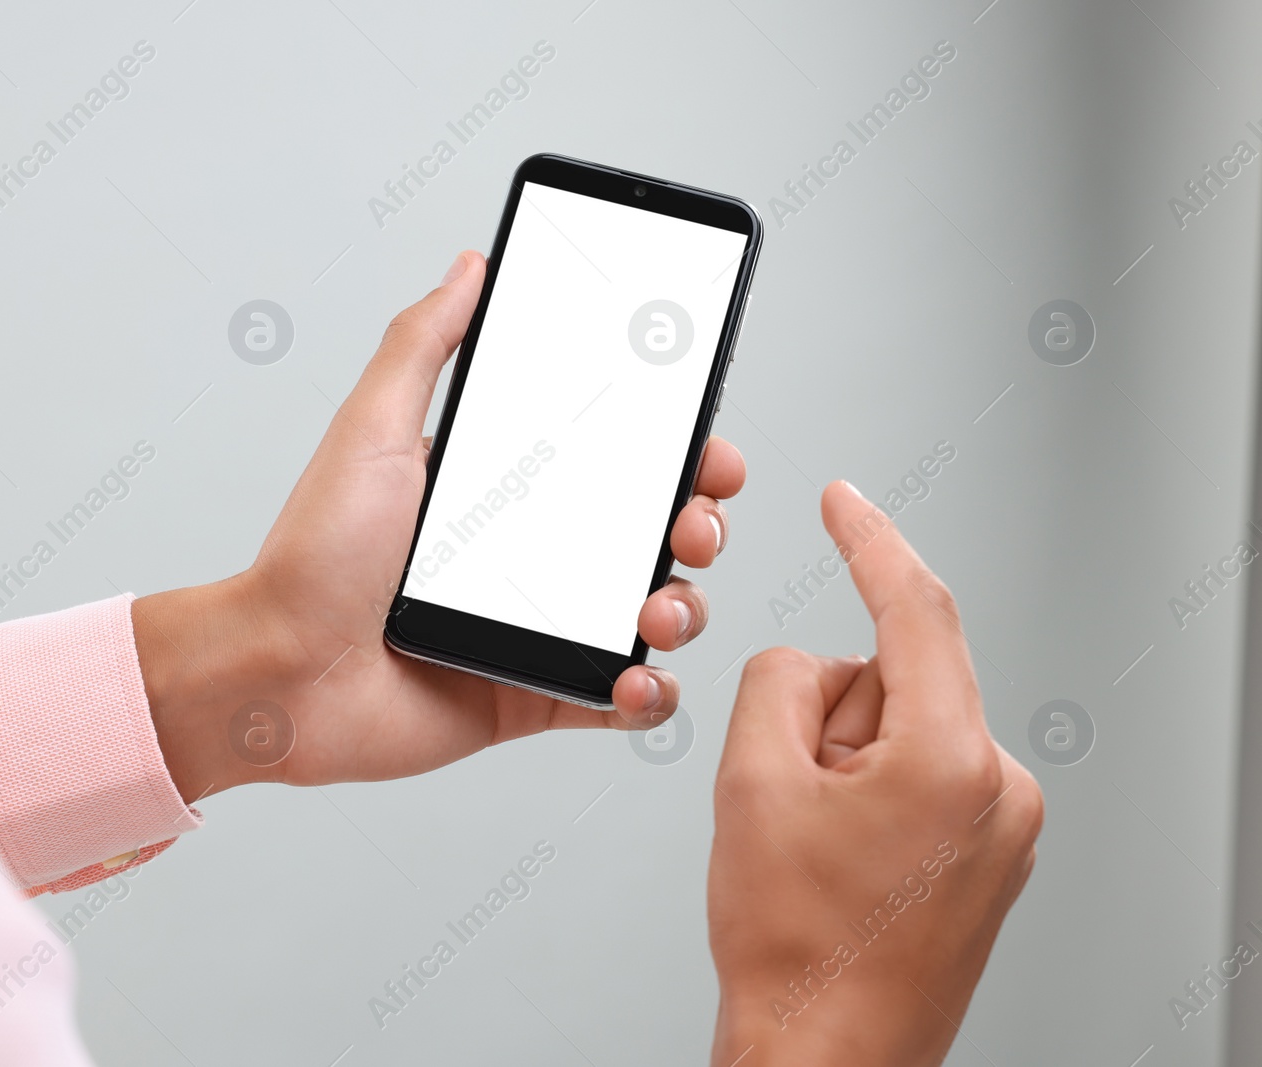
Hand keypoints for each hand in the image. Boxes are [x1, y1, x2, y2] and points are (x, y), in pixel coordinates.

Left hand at [134, 250, 746, 796]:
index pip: (617, 460)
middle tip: (692, 524)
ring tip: (661, 607)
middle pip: (655, 532)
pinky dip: (652, 693)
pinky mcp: (535, 695)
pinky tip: (640, 677)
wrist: (279, 673)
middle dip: (700, 523)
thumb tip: (472, 265)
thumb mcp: (372, 429)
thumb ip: (423, 343)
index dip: (678, 450)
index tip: (706, 445)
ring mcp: (539, 627)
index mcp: (504, 489)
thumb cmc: (312, 555)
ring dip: (687, 606)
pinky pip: (622, 699)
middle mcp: (532, 556)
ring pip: (657, 612)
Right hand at [707, 480, 1042, 1065]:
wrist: (825, 1054)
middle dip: (826, 718)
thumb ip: (778, 680)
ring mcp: (1003, 825)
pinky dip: (866, 790)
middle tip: (789, 799)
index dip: (869, 542)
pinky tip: (841, 857)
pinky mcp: (991, 849)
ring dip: (842, 763)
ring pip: (899, 728)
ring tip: (817, 846)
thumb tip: (809, 663)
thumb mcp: (752, 782)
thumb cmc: (796, 949)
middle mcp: (1000, 788)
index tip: (845, 502)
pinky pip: (917, 771)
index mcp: (953, 761)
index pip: (916, 610)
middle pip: (891, 679)